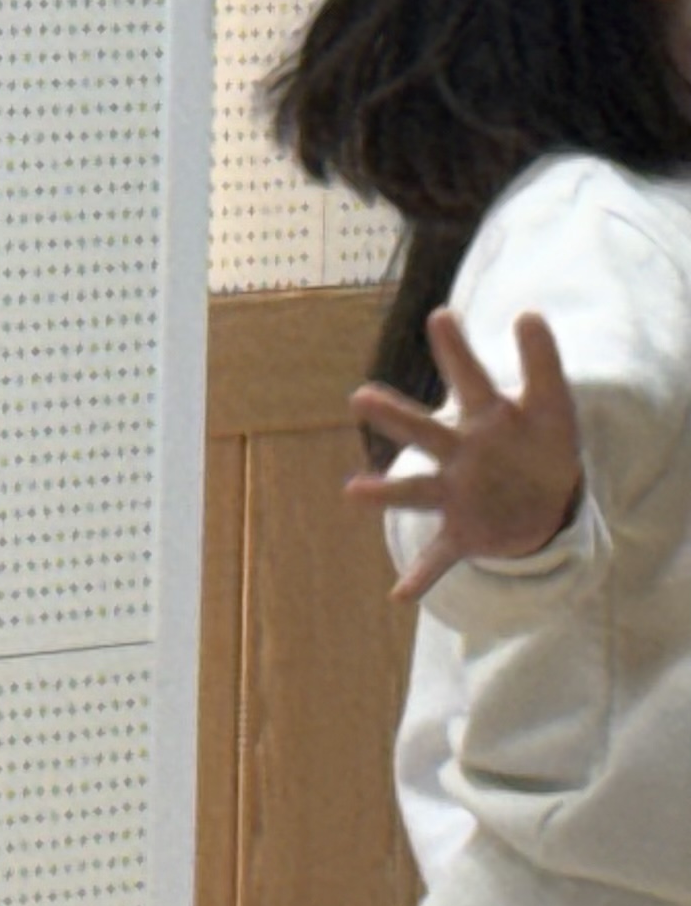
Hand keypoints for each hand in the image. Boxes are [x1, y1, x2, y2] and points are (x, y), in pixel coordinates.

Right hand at [350, 309, 585, 599]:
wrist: (543, 504)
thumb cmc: (540, 445)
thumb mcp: (554, 404)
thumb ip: (542, 360)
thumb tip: (526, 312)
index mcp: (484, 419)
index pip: (471, 379)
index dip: (458, 350)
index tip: (443, 315)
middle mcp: (459, 455)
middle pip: (425, 433)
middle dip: (396, 418)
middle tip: (361, 397)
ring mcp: (456, 495)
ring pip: (416, 494)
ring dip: (386, 492)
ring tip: (351, 492)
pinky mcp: (463, 535)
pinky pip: (439, 558)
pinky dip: (420, 576)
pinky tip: (400, 594)